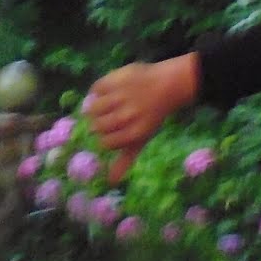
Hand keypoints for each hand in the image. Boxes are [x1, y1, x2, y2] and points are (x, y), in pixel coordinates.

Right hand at [83, 56, 198, 182]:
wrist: (167, 85)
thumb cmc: (151, 116)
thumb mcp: (141, 139)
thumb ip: (125, 159)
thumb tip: (110, 181)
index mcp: (134, 133)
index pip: (105, 143)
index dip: (105, 138)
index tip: (112, 132)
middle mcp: (127, 116)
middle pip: (97, 126)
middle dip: (99, 124)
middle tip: (108, 117)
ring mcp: (121, 97)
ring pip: (93, 108)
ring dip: (96, 107)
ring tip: (106, 104)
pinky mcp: (117, 79)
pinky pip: (96, 89)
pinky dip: (98, 90)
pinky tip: (108, 91)